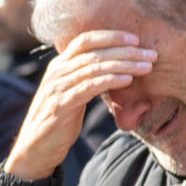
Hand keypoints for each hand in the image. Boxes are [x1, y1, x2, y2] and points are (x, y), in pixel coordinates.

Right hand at [1, 31, 156, 179]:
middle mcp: (57, 71)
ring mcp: (57, 87)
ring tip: (145, 67)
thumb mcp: (72, 94)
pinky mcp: (60, 105)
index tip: (135, 39)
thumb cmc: (58, 121)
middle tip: (150, 54)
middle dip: (125, 51)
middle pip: (94, 52)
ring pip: (94, 67)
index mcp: (59, 65)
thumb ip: (86, 79)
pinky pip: (88, 87)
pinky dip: (109, 80)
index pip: (86, 40)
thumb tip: (114, 71)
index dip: (111, 37)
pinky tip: (127, 80)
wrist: (35, 148)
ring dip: (123, 65)